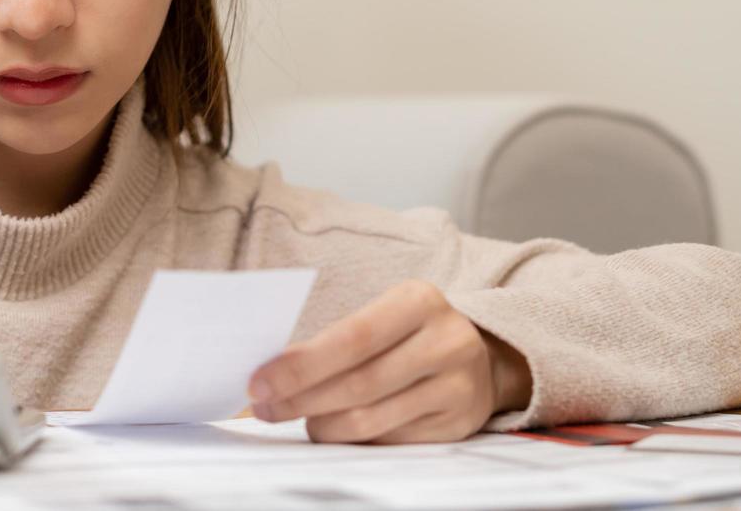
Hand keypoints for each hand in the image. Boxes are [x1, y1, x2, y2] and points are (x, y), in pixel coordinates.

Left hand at [247, 278, 531, 443]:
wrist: (481, 357)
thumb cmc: (409, 332)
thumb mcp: (383, 315)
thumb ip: (337, 338)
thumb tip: (273, 371)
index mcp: (418, 301)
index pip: (351, 337)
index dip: (300, 365)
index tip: (259, 382)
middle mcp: (445, 341)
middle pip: (358, 382)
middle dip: (301, 398)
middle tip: (265, 408)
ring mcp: (457, 385)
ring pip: (371, 418)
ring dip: (323, 424)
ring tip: (299, 419)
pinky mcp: (457, 423)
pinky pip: (389, 439)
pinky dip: (352, 438)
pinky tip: (334, 428)